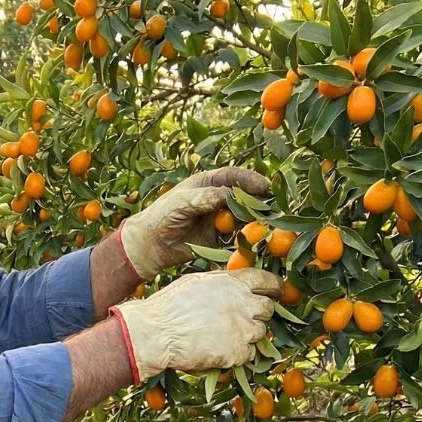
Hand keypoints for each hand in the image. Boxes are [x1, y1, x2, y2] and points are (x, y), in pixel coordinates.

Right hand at [109, 270, 281, 382]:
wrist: (157, 333)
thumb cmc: (169, 306)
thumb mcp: (196, 283)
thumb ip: (220, 285)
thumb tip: (230, 286)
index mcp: (234, 283)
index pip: (267, 281)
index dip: (274, 287)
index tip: (276, 291)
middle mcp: (244, 304)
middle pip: (267, 308)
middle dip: (259, 313)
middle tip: (244, 319)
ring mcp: (243, 330)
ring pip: (261, 333)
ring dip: (249, 335)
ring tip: (226, 337)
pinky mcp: (238, 353)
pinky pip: (249, 354)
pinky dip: (239, 354)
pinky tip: (221, 352)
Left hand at [117, 167, 270, 279]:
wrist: (151, 244)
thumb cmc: (161, 216)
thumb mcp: (180, 203)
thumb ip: (202, 198)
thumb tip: (226, 195)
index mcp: (207, 184)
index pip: (233, 177)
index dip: (250, 180)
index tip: (264, 186)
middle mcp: (217, 199)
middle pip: (243, 196)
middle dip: (257, 201)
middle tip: (270, 208)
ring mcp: (219, 219)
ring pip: (243, 217)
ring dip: (254, 221)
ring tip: (263, 225)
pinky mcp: (219, 239)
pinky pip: (236, 237)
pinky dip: (245, 238)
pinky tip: (251, 241)